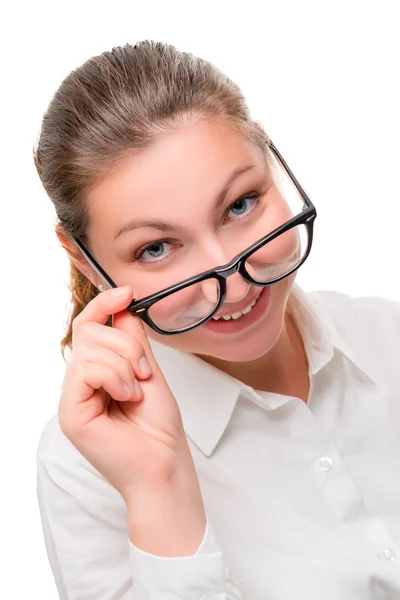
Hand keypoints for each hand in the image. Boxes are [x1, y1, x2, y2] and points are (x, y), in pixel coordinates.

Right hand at [58, 285, 190, 502]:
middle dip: (125, 344)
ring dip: (125, 364)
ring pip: (89, 347)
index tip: (127, 292)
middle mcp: (80, 383)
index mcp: (97, 372)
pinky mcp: (71, 412)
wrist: (165, 463)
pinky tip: (128, 397)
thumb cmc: (159, 426)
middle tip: (145, 372)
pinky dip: (116, 377)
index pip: (87, 326)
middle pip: (88, 331)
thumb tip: (122, 308)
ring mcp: (73, 398)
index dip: (103, 304)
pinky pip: (87, 369)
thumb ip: (132, 341)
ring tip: (137, 390)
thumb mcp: (149, 371)